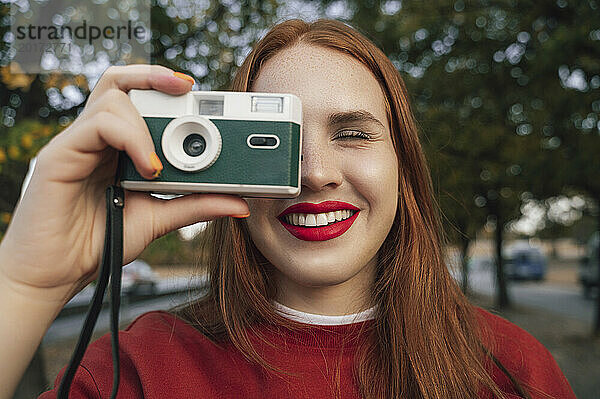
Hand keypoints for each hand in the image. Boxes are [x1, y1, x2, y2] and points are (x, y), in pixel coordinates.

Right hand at [0, 65, 249, 305]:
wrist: (58, 274)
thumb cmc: (101, 242)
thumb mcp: (159, 219)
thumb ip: (196, 206)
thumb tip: (240, 204)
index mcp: (117, 146)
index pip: (140, 99)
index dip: (166, 86)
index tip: (199, 91)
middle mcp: (97, 137)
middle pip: (121, 81)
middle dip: (157, 77)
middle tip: (189, 89)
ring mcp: (78, 143)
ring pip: (112, 96)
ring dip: (147, 123)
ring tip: (160, 165)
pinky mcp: (60, 155)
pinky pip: (98, 125)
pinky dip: (130, 139)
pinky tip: (147, 169)